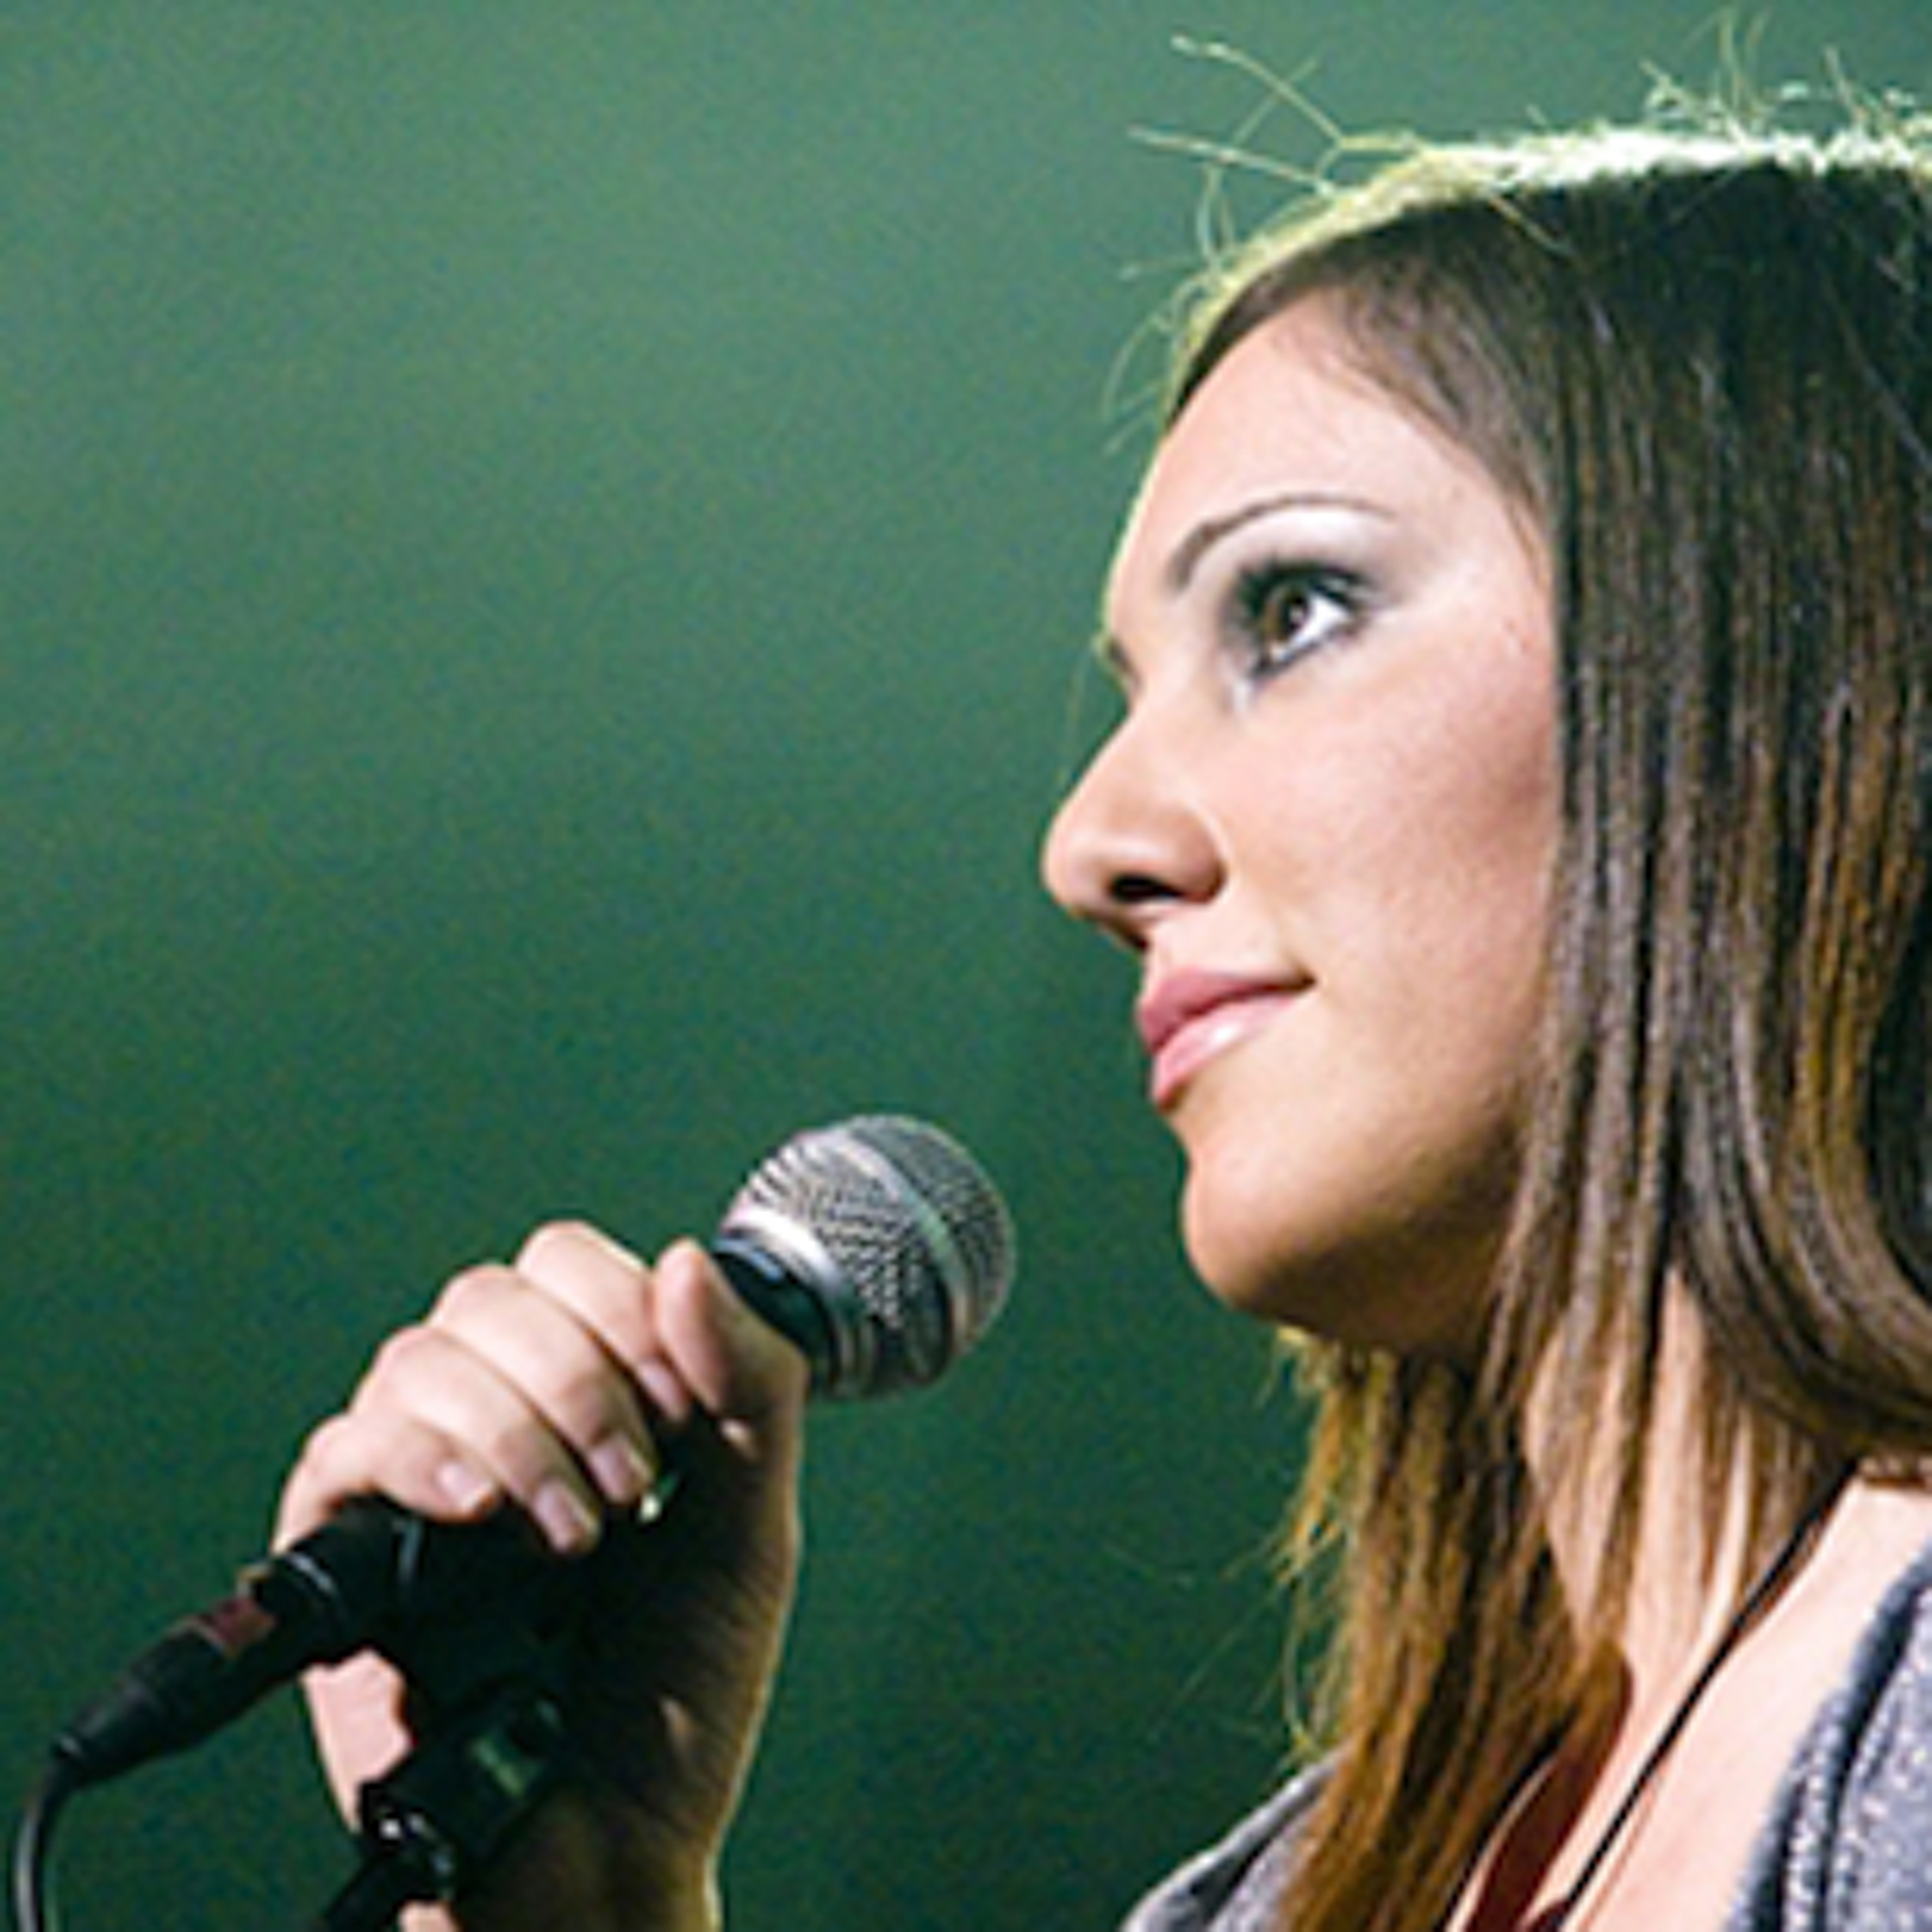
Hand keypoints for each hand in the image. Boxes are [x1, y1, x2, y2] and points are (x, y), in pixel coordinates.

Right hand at [275, 1226, 809, 1930]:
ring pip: (420, 1361)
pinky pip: (345, 1450)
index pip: (569, 1267)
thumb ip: (748, 1389)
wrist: (608, 1845)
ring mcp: (416, 1483)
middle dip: (577, 1375)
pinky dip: (419, 1459)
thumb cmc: (676, 1697)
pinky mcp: (345, 1554)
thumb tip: (688, 1258)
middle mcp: (493, 1420)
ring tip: (576, 1536)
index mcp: (585, 1397)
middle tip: (636, 1483)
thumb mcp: (750, 1530)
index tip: (681, 1407)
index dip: (621, 1309)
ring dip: (515, 1428)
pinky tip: (480, 1513)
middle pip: (491, 1297)